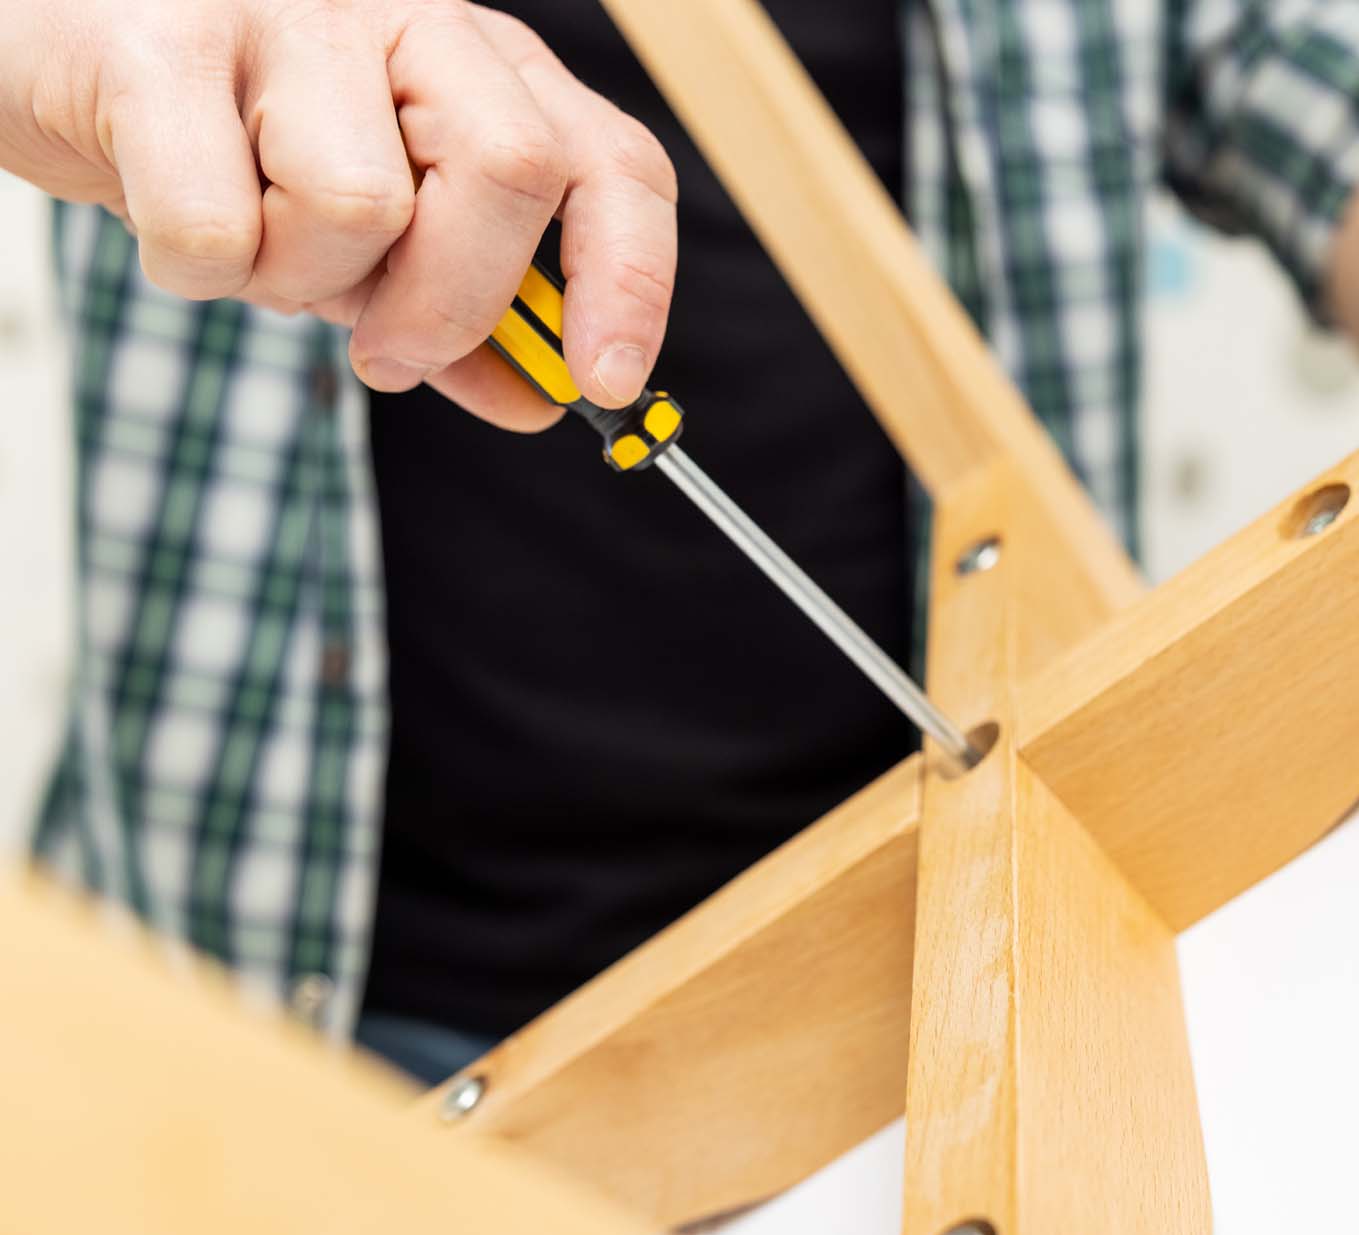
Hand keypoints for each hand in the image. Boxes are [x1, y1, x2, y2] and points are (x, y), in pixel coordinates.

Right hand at [0, 0, 677, 429]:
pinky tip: (171, 224)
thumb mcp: (368, 239)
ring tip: (251, 245)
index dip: (629, 278)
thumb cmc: (225, 141)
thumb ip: (459, 318)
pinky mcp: (155, 45)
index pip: (610, 161)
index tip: (610, 383)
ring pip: (363, 205)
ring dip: (301, 282)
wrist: (47, 55)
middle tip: (388, 352)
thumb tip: (540, 401)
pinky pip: (221, 226)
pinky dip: (199, 272)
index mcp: (474, 58)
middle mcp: (399, 11)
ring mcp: (281, 14)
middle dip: (457, 302)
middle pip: (511, 169)